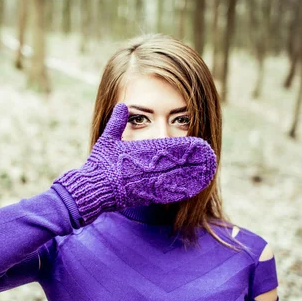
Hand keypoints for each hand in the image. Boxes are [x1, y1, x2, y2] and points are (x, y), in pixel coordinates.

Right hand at [53, 103, 216, 225]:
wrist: (90, 188)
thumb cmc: (98, 163)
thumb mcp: (106, 139)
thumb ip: (116, 122)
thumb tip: (121, 104)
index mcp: (138, 152)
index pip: (167, 148)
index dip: (185, 147)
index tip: (199, 144)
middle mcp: (145, 167)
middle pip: (175, 163)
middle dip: (193, 161)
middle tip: (210, 158)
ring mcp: (145, 183)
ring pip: (174, 178)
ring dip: (191, 175)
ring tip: (206, 173)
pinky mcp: (143, 196)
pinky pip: (165, 193)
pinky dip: (179, 191)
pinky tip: (191, 189)